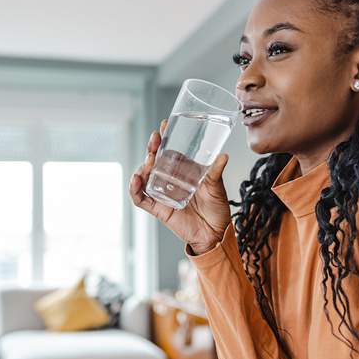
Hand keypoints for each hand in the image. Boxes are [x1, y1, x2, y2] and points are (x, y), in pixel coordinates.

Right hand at [128, 118, 231, 254]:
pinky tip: (137, 180)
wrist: (215, 234)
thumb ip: (216, 172)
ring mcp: (162, 194)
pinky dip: (135, 189)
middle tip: (155, 139)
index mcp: (182, 171)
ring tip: (149, 160)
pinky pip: (141, 198)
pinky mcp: (158, 208)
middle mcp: (169, 180)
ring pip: (145, 177)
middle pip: (154, 161)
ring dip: (143, 166)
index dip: (164, 139)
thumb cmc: (217, 208)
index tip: (165, 125)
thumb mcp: (217, 187)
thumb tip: (223, 156)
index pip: (169, 151)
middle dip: (152, 148)